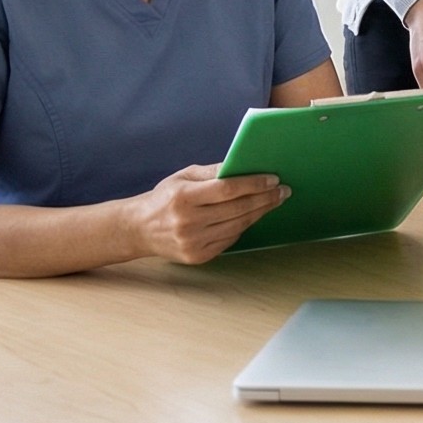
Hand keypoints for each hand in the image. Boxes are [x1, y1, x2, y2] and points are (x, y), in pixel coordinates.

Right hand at [131, 164, 287, 264]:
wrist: (139, 229)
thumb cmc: (165, 198)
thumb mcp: (184, 176)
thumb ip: (213, 172)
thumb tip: (243, 166)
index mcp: (184, 198)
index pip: (227, 190)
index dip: (254, 184)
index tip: (274, 179)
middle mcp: (188, 222)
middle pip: (237, 209)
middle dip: (265, 198)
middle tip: (283, 190)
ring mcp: (193, 242)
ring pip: (237, 226)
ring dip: (260, 212)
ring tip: (274, 201)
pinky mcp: (197, 256)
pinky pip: (229, 239)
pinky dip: (244, 226)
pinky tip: (254, 215)